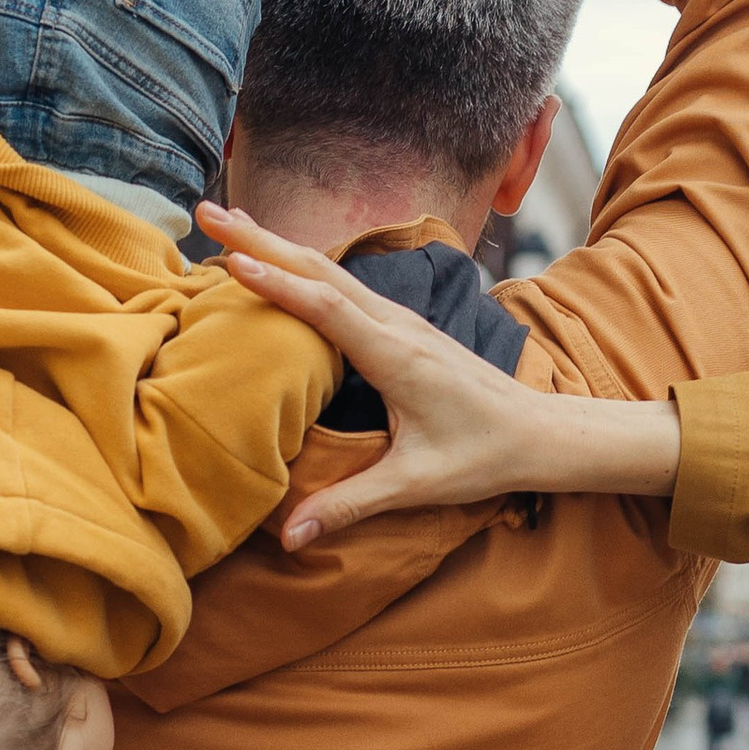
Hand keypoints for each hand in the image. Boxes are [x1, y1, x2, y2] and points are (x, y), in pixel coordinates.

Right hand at [198, 204, 681, 546]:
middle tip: (208, 212)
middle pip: (320, 269)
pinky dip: (304, 268)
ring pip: (332, 271)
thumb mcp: (416, 485)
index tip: (228, 259)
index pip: (326, 306)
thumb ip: (351, 505)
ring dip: (280, 245)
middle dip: (262, 238)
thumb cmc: (483, 456)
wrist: (540, 433)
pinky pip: (345, 287)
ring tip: (231, 224)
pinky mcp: (405, 328)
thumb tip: (291, 537)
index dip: (276, 282)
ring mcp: (403, 321)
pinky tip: (285, 264)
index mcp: (397, 355)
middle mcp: (398, 326)